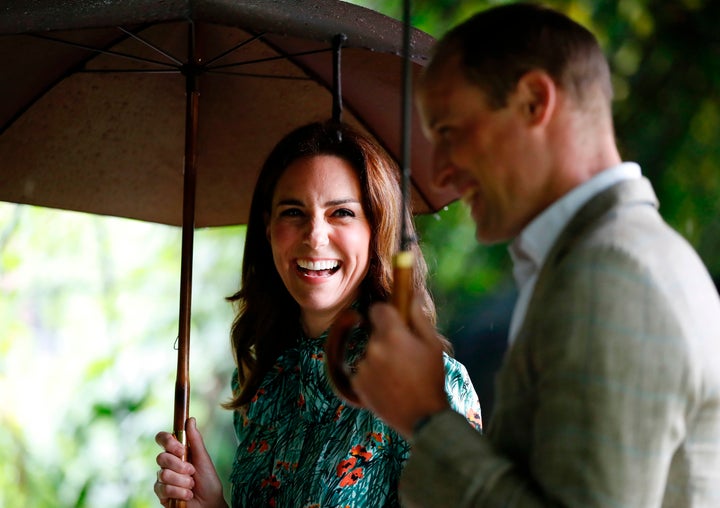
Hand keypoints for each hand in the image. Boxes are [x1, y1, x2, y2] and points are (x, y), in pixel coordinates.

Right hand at [154, 417, 226, 507]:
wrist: (209, 503)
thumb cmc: (208, 481)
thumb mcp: (203, 458)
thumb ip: (195, 440)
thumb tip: (190, 419)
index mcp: (177, 452)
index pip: (162, 439)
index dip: (168, 442)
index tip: (181, 450)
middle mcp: (167, 464)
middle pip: (161, 457)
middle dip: (180, 466)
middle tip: (192, 472)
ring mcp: (163, 479)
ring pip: (163, 474)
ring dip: (182, 481)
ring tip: (192, 485)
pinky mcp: (161, 493)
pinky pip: (163, 489)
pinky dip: (179, 492)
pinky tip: (187, 495)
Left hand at [351, 296, 449, 437]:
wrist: (422, 418)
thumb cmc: (431, 379)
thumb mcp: (433, 345)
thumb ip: (419, 318)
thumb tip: (412, 296)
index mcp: (393, 335)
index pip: (378, 309)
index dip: (386, 313)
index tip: (394, 321)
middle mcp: (374, 348)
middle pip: (376, 334)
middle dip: (387, 339)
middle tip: (406, 356)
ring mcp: (363, 366)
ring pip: (370, 353)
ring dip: (380, 358)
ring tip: (399, 375)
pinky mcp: (357, 383)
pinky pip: (363, 371)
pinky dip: (373, 376)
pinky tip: (390, 386)